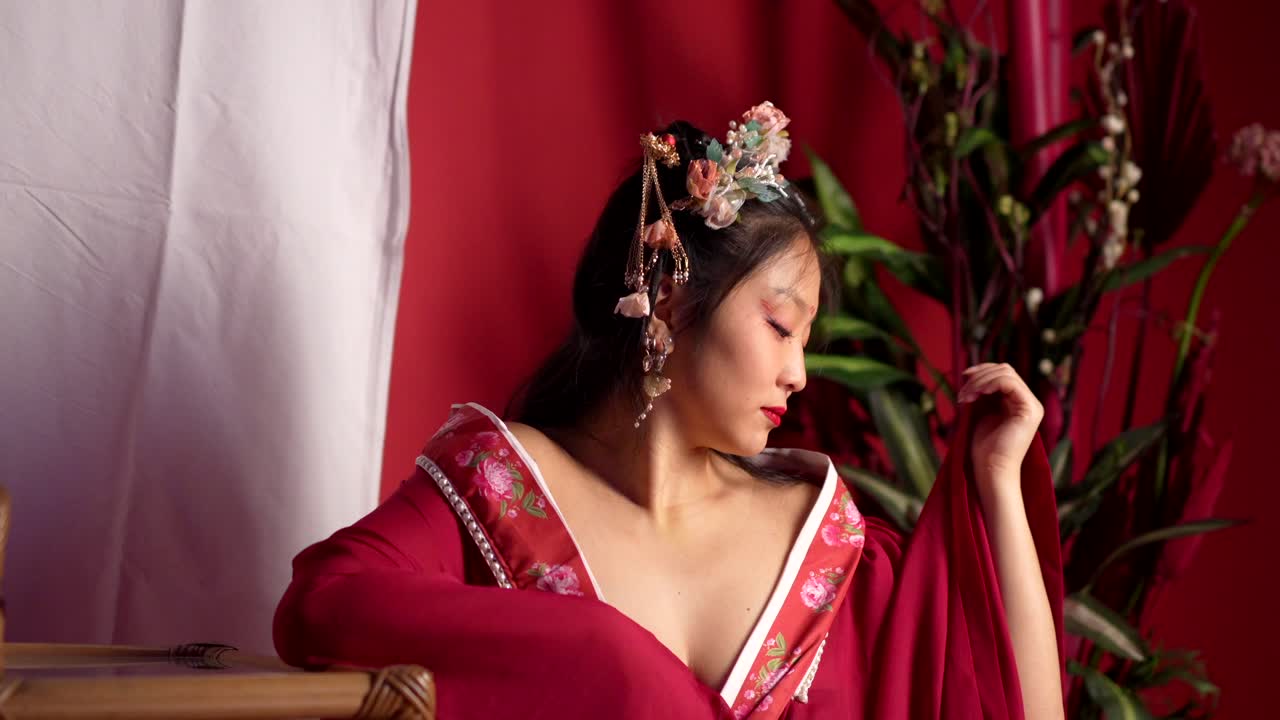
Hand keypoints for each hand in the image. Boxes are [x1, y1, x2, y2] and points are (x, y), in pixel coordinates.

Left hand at [958, 363, 1044, 481]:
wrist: (991, 469)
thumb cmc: (983, 447)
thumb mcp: (981, 412)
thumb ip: (982, 393)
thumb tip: (970, 373)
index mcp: (1018, 401)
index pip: (1003, 372)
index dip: (982, 370)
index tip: (962, 377)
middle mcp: (1029, 401)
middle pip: (1005, 369)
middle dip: (978, 376)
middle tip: (961, 396)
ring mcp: (1032, 405)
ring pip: (1006, 373)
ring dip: (979, 382)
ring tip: (965, 398)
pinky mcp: (1030, 410)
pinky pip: (1010, 383)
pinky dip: (990, 384)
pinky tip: (977, 394)